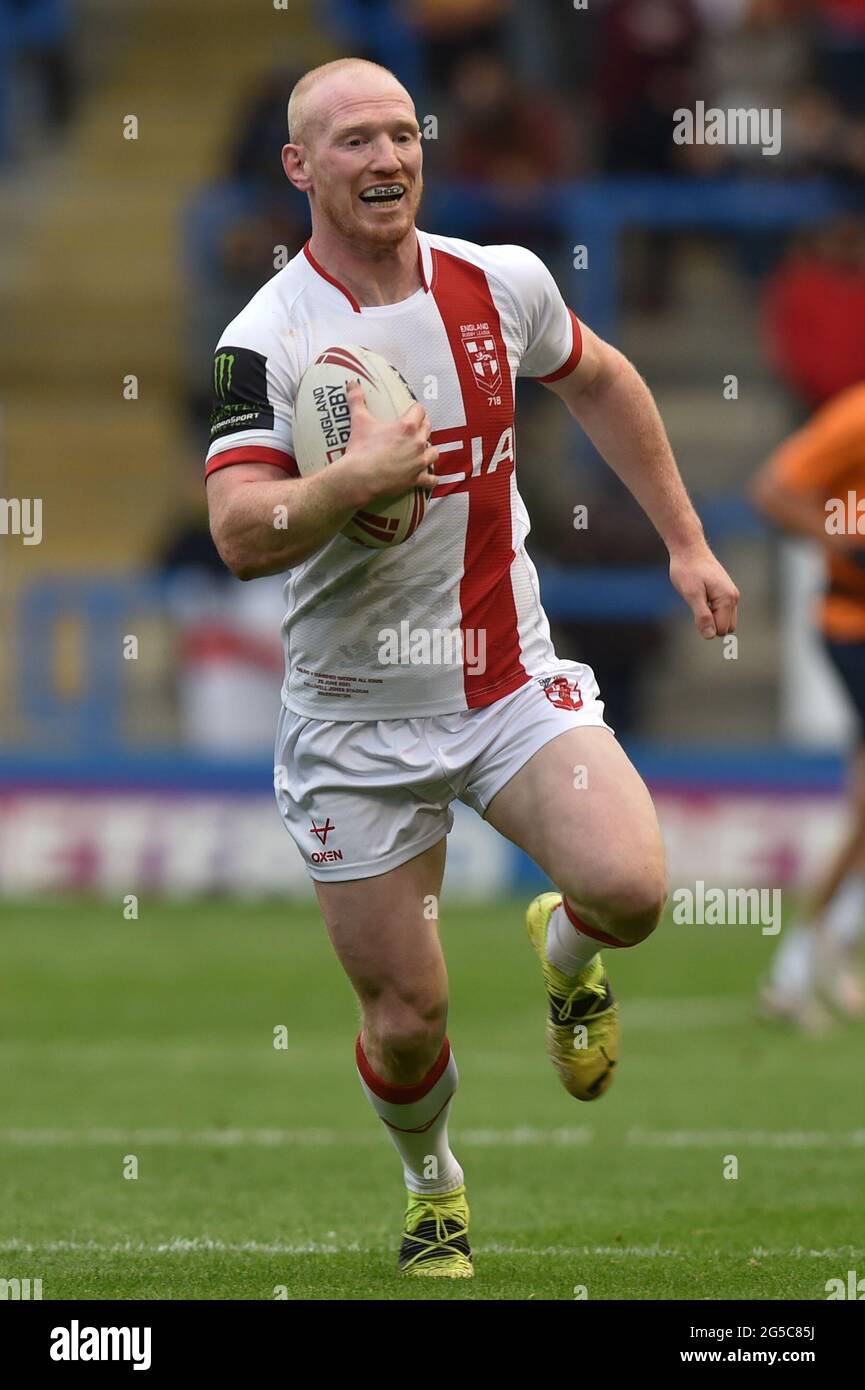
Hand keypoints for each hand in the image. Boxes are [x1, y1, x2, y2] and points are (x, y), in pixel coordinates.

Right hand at [341, 379, 437, 506]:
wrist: (359, 477)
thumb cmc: (361, 449)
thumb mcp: (359, 421)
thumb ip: (357, 400)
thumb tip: (352, 382)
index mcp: (407, 426)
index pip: (420, 410)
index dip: (415, 410)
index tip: (411, 411)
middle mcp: (417, 442)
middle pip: (428, 428)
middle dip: (422, 427)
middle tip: (414, 429)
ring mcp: (419, 462)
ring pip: (434, 452)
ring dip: (429, 451)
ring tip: (421, 451)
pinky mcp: (416, 479)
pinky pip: (431, 479)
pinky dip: (431, 478)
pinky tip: (429, 478)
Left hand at [669, 543, 739, 638]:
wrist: (688, 549)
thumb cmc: (687, 570)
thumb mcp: (691, 594)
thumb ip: (702, 616)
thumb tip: (710, 636)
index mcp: (727, 599)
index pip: (721, 629)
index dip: (706, 626)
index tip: (695, 609)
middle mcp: (733, 597)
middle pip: (726, 627)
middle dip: (711, 623)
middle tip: (696, 605)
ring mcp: (731, 593)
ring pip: (725, 619)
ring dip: (711, 617)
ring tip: (699, 600)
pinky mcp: (725, 590)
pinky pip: (722, 610)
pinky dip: (712, 610)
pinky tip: (701, 596)